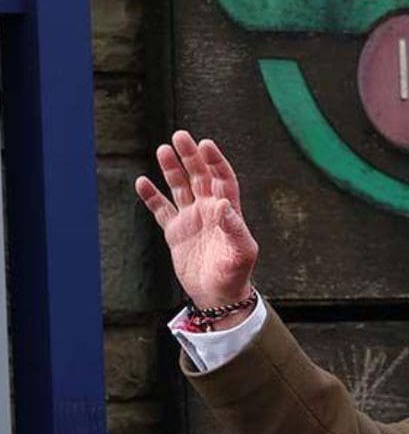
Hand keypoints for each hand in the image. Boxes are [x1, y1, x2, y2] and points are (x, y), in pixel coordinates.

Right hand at [134, 131, 258, 315]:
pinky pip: (161, 209)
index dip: (215, 161)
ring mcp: (191, 219)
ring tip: (163, 150)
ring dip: (172, 170)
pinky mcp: (175, 232)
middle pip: (199, 176)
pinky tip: (142, 182)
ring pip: (180, 187)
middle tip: (180, 136)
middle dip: (191, 156)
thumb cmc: (235, 275)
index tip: (206, 144)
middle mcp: (209, 210)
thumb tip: (221, 204)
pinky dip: (151, 197)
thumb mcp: (242, 252)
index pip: (222, 179)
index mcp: (229, 211)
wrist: (218, 296)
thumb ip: (234, 228)